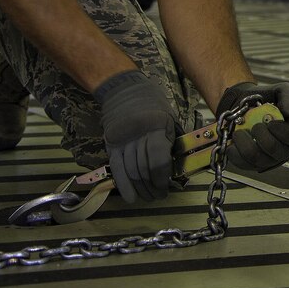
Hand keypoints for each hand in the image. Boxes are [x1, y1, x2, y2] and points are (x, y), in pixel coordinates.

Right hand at [95, 70, 177, 203]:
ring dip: (140, 188)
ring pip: (130, 171)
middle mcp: (137, 135)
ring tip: (148, 197)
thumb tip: (178, 166)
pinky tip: (130, 197)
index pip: (158, 161)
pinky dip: (123, 185)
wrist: (125, 91)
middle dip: (152, 186)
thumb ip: (172, 141)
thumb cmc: (153, 105)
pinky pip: (116, 169)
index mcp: (155, 127)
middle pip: (144, 169)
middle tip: (159, 196)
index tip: (167, 187)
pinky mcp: (111, 145)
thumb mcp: (169, 119)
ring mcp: (122, 141)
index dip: (162, 178)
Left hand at [217, 81, 288, 172]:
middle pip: (276, 151)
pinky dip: (235, 151)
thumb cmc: (265, 98)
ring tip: (240, 132)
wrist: (242, 105)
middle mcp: (285, 149)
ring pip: (257, 158)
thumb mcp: (280, 90)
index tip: (272, 123)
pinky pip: (243, 163)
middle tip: (256, 125)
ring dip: (245, 143)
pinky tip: (234, 141)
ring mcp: (268, 159)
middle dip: (262, 136)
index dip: (286, 133)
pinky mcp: (251, 164)